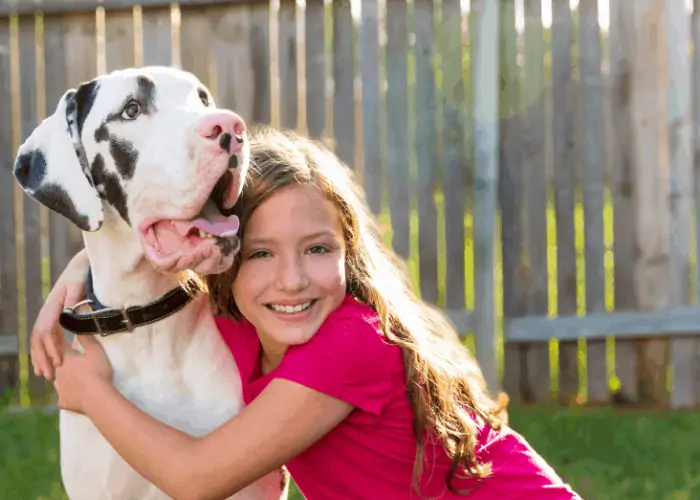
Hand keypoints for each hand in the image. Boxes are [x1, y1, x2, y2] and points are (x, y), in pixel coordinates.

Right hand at [31, 249, 89, 379]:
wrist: (82, 264)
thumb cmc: (82, 272)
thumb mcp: (79, 282)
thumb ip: (74, 297)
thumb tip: (67, 312)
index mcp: (53, 305)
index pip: (46, 330)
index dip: (51, 347)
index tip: (58, 362)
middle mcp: (48, 311)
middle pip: (38, 338)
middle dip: (41, 357)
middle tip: (48, 375)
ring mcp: (50, 314)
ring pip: (39, 339)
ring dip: (41, 357)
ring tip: (45, 375)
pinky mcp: (56, 316)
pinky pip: (46, 336)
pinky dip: (45, 350)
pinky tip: (50, 362)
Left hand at [54, 335, 113, 413]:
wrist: (96, 397)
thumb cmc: (97, 371)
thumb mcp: (96, 351)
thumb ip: (87, 340)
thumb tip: (78, 329)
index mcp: (66, 359)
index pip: (61, 346)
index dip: (61, 339)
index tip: (60, 334)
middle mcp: (58, 372)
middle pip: (57, 364)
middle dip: (61, 361)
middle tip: (71, 361)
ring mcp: (60, 388)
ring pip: (58, 381)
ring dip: (63, 379)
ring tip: (71, 379)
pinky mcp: (63, 401)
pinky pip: (63, 397)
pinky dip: (68, 395)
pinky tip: (73, 396)